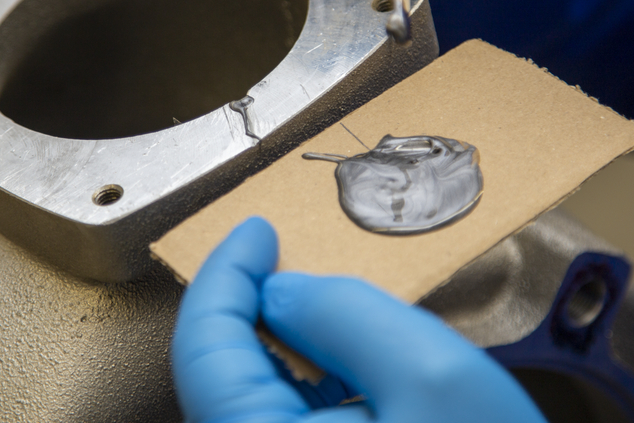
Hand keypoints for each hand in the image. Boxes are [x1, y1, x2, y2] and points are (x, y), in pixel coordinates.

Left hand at [172, 217, 546, 421]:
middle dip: (249, 307)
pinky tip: (337, 368)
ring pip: (248, 402)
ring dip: (274, 345)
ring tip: (315, 306)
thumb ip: (343, 314)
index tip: (257, 232)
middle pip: (219, 376)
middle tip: (280, 258)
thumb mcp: (430, 373)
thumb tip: (282, 292)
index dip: (227, 275)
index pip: (203, 350)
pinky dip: (300, 385)